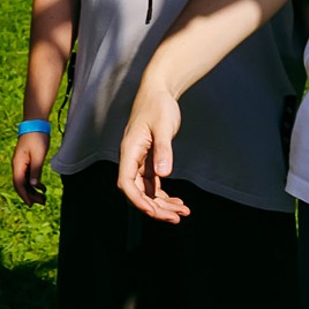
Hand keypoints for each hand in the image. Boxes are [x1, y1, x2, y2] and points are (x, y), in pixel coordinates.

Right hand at [11, 131, 50, 205]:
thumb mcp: (38, 155)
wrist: (35, 123)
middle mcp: (18, 165)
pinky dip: (35, 183)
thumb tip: (34, 186)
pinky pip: (29, 176)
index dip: (24, 195)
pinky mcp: (27, 161)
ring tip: (43, 198)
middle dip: (30, 195)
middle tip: (42, 203)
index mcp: (18, 164)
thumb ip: (36, 171)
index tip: (31, 204)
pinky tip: (42, 188)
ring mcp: (22, 163)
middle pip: (21, 185)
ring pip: (25, 181)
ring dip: (33, 190)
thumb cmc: (37, 138)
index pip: (19, 184)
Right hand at [115, 82, 189, 223]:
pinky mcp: (149, 160)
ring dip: (161, 205)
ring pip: (146, 191)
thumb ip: (163, 149)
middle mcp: (131, 158)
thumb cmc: (158, 105)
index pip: (126, 182)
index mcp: (129, 150)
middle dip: (155, 208)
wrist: (158, 91)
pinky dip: (164, 195)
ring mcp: (139, 161)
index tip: (154, 212)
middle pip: (136, 192)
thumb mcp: (162, 126)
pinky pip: (153, 185)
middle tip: (176, 217)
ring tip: (182, 212)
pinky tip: (178, 202)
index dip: (138, 200)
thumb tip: (163, 174)